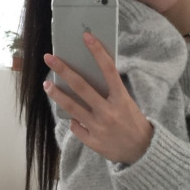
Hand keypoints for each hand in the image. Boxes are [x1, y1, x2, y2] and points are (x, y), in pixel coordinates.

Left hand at [44, 33, 153, 164]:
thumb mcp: (128, 104)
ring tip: (47, 84)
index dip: (98, 52)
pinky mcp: (92, 141)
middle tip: (49, 58)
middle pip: (81, 87)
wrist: (143, 153)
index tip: (86, 37)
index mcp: (122, 99)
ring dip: (57, 94)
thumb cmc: (134, 124)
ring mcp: (98, 127)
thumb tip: (88, 78)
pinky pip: (76, 127)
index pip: (109, 70)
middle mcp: (109, 112)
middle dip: (63, 70)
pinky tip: (72, 117)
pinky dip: (74, 120)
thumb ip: (111, 93)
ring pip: (72, 107)